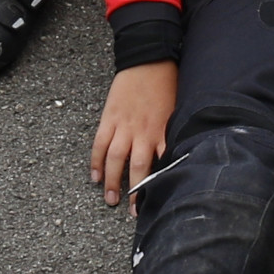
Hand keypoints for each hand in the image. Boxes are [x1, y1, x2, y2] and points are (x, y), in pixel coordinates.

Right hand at [91, 62, 175, 207]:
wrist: (149, 60)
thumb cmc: (168, 85)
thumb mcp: (178, 111)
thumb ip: (173, 135)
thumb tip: (176, 158)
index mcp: (163, 130)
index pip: (162, 164)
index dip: (159, 184)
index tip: (158, 202)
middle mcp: (143, 131)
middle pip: (138, 167)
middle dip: (135, 191)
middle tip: (131, 212)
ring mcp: (124, 126)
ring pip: (116, 159)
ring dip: (112, 182)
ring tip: (110, 200)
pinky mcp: (109, 118)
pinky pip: (100, 144)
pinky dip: (96, 162)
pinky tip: (95, 177)